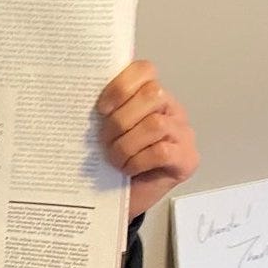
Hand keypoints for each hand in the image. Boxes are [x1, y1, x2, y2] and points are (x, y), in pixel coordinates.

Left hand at [97, 60, 197, 219]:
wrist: (127, 198)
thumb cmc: (118, 158)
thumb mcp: (109, 127)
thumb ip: (106, 109)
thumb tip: (80, 95)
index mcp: (151, 94)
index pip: (144, 70)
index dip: (120, 85)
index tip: (101, 107)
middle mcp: (171, 109)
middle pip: (152, 94)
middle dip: (121, 117)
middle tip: (104, 138)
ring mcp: (183, 133)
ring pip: (156, 124)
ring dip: (127, 143)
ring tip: (114, 157)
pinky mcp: (187, 159)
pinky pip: (162, 152)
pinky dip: (138, 160)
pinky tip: (127, 168)